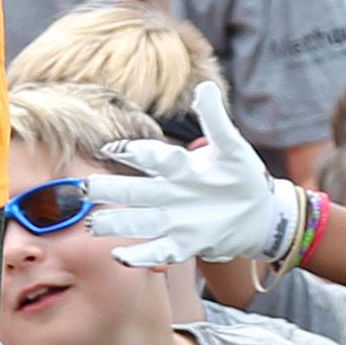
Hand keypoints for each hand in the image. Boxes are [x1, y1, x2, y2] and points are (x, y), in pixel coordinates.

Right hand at [86, 85, 307, 270]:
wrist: (260, 212)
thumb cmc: (242, 176)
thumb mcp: (232, 147)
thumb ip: (216, 119)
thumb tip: (204, 87)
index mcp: (179, 168)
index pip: (153, 159)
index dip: (134, 153)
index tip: (113, 150)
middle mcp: (170, 194)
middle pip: (134, 192)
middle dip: (109, 189)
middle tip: (85, 188)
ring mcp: (175, 220)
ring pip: (138, 222)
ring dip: (116, 223)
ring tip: (93, 226)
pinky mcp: (186, 244)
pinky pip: (159, 250)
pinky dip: (141, 256)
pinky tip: (121, 257)